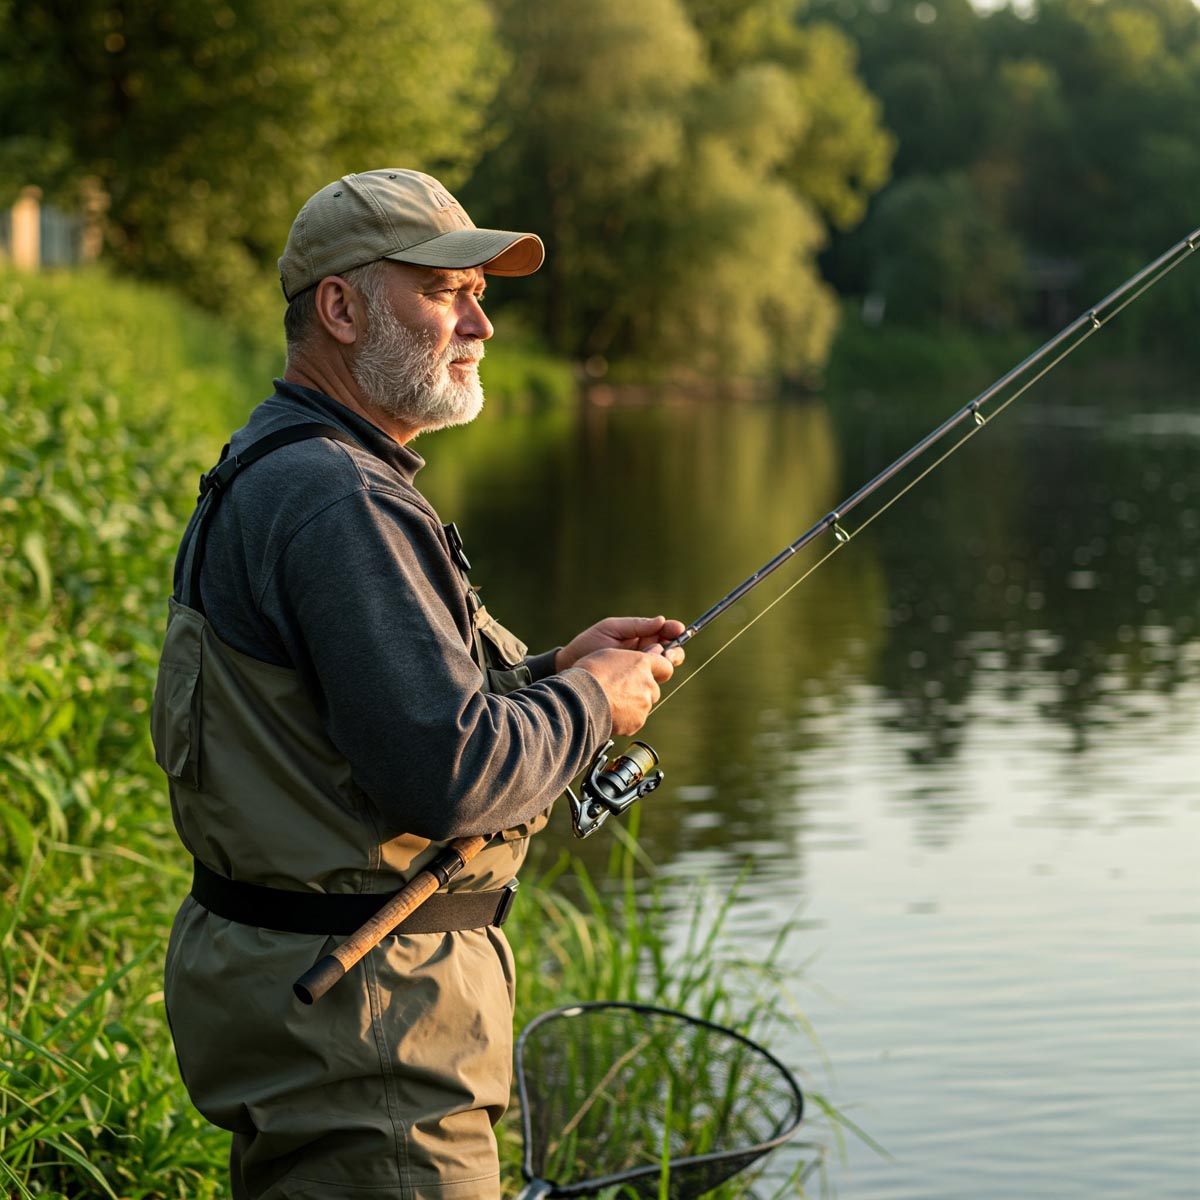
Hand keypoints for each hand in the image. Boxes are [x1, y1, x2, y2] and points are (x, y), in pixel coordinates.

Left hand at [556, 615, 685, 672]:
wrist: (570, 668)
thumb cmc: (587, 645)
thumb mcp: (611, 629)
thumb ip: (636, 625)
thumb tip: (661, 620)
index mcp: (640, 636)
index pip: (665, 633)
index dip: (674, 631)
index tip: (679, 630)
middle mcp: (644, 653)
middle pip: (671, 652)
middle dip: (675, 650)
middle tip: (669, 651)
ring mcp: (640, 670)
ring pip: (664, 668)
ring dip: (665, 663)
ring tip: (656, 660)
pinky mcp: (635, 686)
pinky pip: (652, 684)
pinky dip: (654, 679)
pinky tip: (647, 674)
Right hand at [571, 645, 678, 736]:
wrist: (581, 700)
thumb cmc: (589, 674)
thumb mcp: (607, 655)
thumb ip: (628, 659)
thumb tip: (637, 662)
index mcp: (642, 663)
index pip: (665, 666)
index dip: (657, 670)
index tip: (648, 673)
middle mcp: (648, 683)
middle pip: (653, 688)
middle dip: (641, 690)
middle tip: (620, 690)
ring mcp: (644, 704)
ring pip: (643, 704)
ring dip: (632, 704)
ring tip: (610, 702)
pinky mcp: (637, 721)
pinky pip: (635, 719)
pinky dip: (625, 718)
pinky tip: (610, 713)